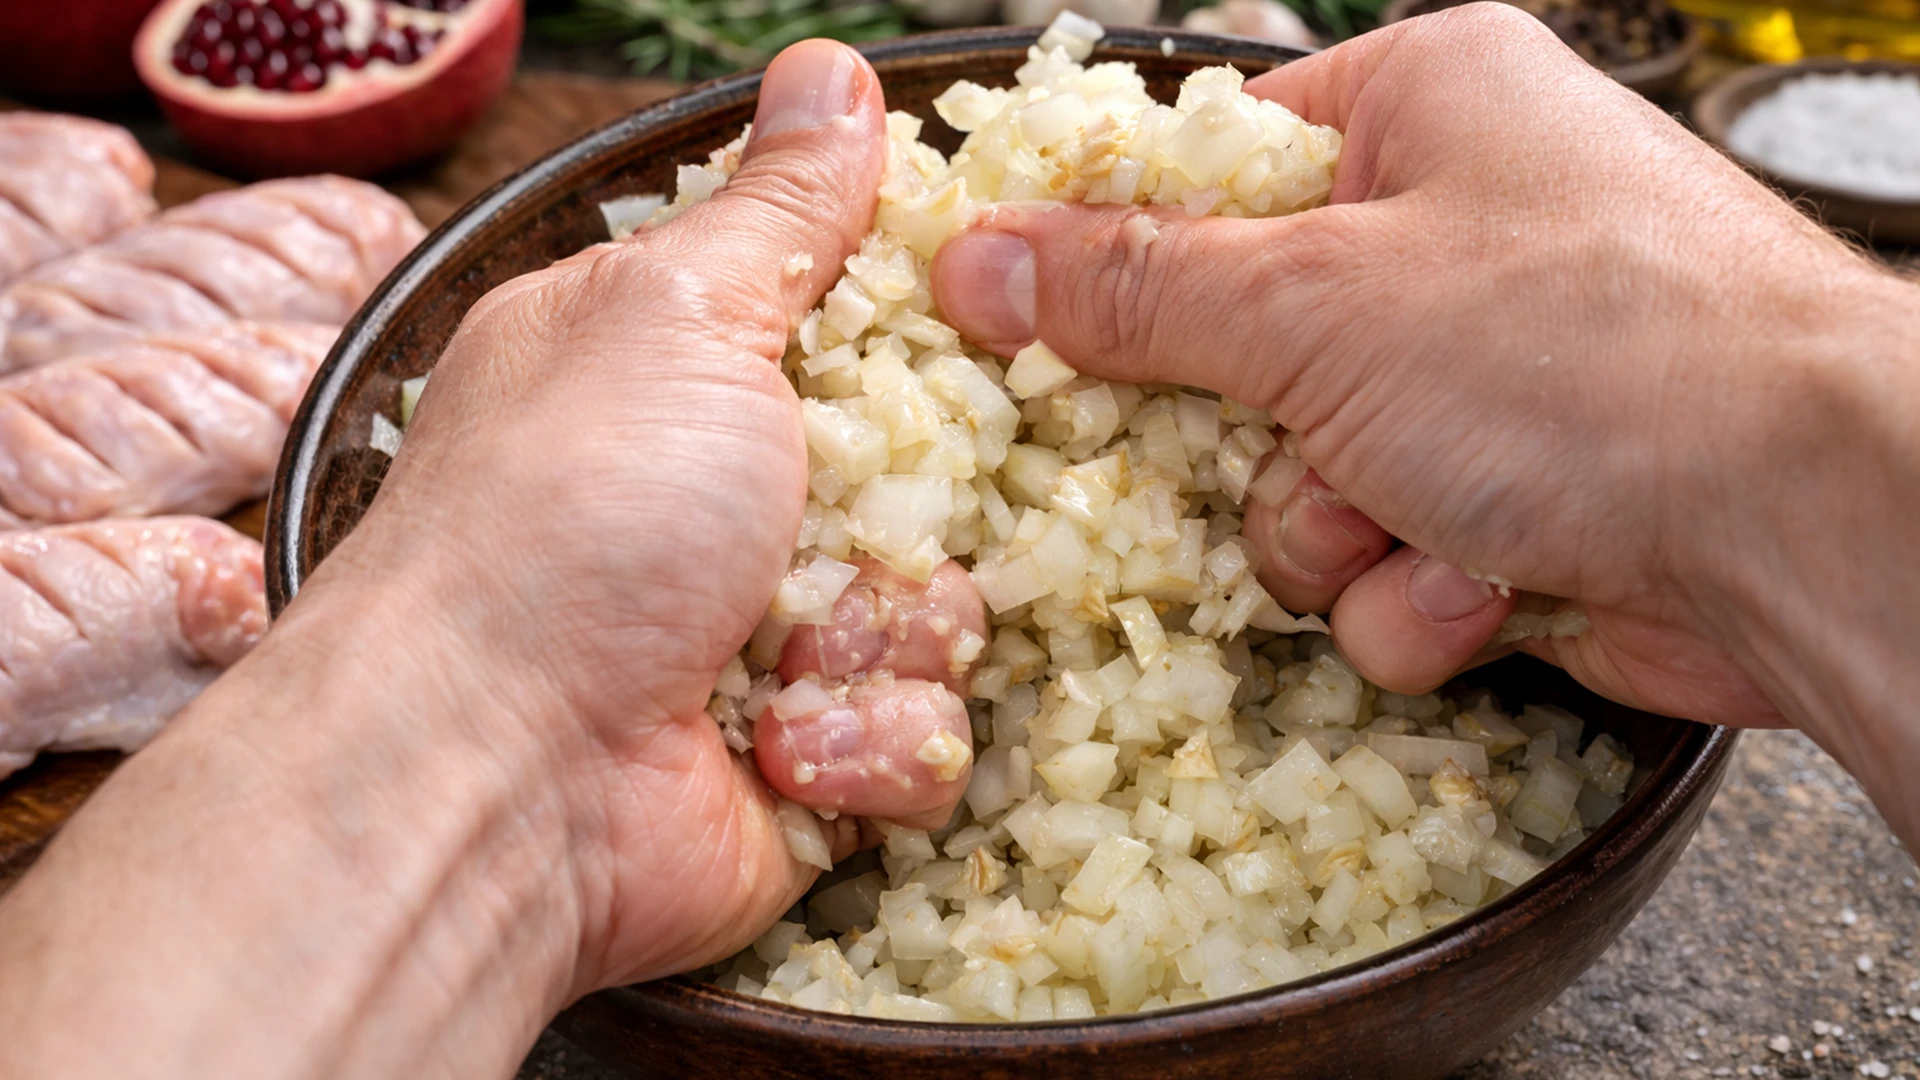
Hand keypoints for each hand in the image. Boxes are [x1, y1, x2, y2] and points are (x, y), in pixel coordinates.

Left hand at [0, 40, 974, 1079]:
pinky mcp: (812, 765)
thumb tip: (831, 72)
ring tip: (787, 655)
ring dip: (888, 632)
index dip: (936, 329)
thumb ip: (779, 210)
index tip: (975, 334)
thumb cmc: (571, 523)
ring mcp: (771, 637)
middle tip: (847, 509)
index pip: (864, 323)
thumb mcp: (678, 316)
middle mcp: (727, 503)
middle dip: (923, 502)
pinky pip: (928, 735)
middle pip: (936, 471)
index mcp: (681, 372)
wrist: (497, 785)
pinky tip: (785, 747)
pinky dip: (869, 742)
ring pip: (951, 609)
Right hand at [931, 3, 1919, 772]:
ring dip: (1333, 533)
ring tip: (1416, 522)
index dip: (1117, 254)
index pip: (1207, 167)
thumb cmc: (1589, 354)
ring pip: (1299, 482)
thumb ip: (1132, 290)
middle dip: (1245, 439)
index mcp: (1421, 112)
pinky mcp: (1521, 504)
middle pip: (1238, 347)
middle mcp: (1459, 234)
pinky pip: (1385, 563)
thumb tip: (973, 257)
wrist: (1812, 522)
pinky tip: (1486, 582)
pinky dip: (1417, 595)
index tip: (1038, 325)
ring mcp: (1492, 378)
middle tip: (1257, 449)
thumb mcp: (1314, 302)